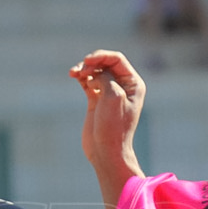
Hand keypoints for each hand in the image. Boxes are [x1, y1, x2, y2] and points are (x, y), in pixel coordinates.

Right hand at [69, 49, 145, 168]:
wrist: (106, 152)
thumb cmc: (113, 127)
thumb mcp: (113, 96)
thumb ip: (106, 77)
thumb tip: (95, 73)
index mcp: (133, 84)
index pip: (117, 60)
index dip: (101, 56)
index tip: (87, 61)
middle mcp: (123, 86)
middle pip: (105, 64)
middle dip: (91, 63)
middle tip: (81, 70)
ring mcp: (109, 93)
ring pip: (95, 72)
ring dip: (84, 69)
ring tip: (74, 73)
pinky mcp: (96, 101)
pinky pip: (88, 82)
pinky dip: (80, 77)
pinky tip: (73, 76)